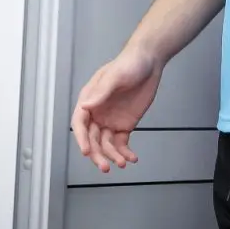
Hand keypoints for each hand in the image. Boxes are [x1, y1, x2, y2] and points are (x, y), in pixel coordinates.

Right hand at [70, 46, 162, 171]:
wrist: (149, 61)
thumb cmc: (129, 63)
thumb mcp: (115, 76)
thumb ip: (101, 92)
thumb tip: (85, 106)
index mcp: (89, 99)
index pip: (80, 123)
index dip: (81, 138)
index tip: (86, 152)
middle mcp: (97, 113)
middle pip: (92, 139)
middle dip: (97, 154)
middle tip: (105, 167)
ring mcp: (110, 120)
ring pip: (106, 145)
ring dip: (112, 156)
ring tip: (123, 163)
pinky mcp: (124, 125)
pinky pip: (121, 143)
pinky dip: (125, 152)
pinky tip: (132, 158)